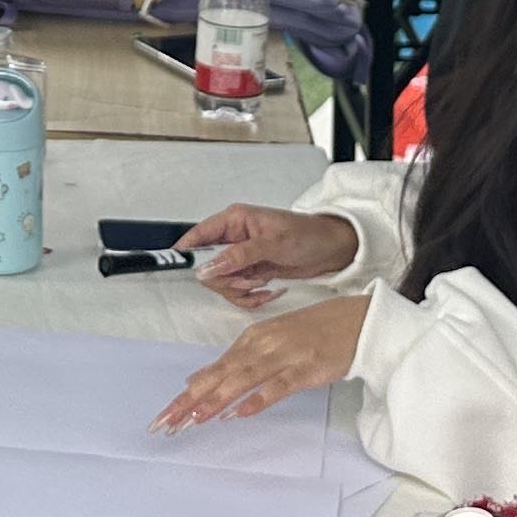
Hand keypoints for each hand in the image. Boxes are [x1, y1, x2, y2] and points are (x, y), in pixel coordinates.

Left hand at [154, 294, 366, 429]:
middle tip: (166, 423)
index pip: (212, 369)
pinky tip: (242, 413)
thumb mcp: (270, 342)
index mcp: (251, 340)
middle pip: (220, 376)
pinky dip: (259, 399)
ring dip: (218, 400)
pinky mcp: (305, 368)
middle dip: (192, 401)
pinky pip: (278, 386)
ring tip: (195, 419)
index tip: (165, 415)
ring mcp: (283, 356)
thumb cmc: (313, 333)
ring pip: (243, 380)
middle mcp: (261, 346)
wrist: (356, 322)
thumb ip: (238, 361)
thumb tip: (202, 380)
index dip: (188, 394)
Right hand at [179, 203, 363, 311]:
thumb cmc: (308, 235)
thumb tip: (209, 267)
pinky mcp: (251, 273)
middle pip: (207, 267)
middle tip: (246, 281)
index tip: (183, 271)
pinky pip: (238, 292)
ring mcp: (242, 258)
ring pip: (222, 282)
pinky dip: (251, 296)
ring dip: (241, 290)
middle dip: (225, 280)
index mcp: (234, 220)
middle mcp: (233, 239)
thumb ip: (239, 256)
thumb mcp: (273, 243)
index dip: (187, 254)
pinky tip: (268, 291)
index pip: (197, 236)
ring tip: (262, 284)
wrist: (333, 250)